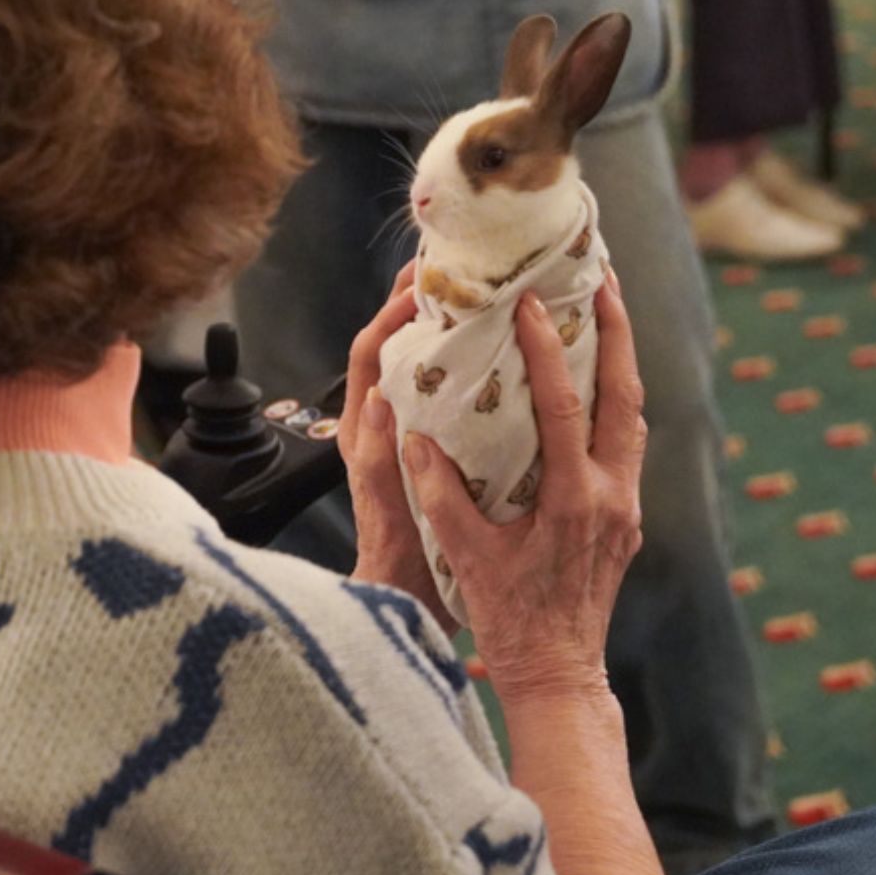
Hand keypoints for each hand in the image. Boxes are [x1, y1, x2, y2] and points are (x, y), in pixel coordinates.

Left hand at [341, 263, 451, 626]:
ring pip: (427, 368)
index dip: (387, 317)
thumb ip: (380, 461)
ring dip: (448, 331)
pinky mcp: (438, 452)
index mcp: (366, 436)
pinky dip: (473, 367)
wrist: (411, 605)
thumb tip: (376, 400)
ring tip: (484, 298)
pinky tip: (509, 356)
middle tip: (454, 269)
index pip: (367, 356)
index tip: (416, 286)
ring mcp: (412, 437)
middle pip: (395, 348)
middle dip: (418, 305)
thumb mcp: (389, 511)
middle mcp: (384, 429)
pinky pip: (452, 395)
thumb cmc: (399, 565)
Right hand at [406, 272, 646, 704]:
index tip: (531, 304)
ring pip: (635, 418)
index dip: (547, 351)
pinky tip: (595, 384)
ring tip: (603, 315)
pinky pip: (627, 444)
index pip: (565, 408)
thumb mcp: (467, 557)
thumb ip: (441, 496)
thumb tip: (414, 438)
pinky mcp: (626, 520)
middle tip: (601, 278)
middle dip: (615, 334)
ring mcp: (627, 509)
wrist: (559, 678)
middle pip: (626, 397)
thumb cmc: (511, 623)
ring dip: (620, 364)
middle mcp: (612, 498)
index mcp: (574, 502)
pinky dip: (615, 404)